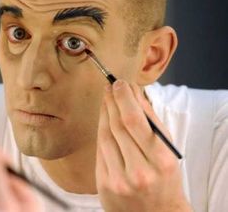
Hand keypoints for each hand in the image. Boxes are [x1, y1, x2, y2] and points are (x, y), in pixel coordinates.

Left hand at [96, 80, 191, 211]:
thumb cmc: (164, 179)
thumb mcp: (167, 153)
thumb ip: (152, 123)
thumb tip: (135, 92)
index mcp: (161, 162)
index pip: (136, 121)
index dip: (124, 98)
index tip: (120, 82)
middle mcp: (139, 172)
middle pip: (118, 126)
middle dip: (113, 101)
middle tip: (110, 85)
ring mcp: (119, 179)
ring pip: (106, 136)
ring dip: (105, 113)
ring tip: (107, 98)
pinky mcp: (104, 184)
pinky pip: (100, 151)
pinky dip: (101, 131)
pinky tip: (104, 119)